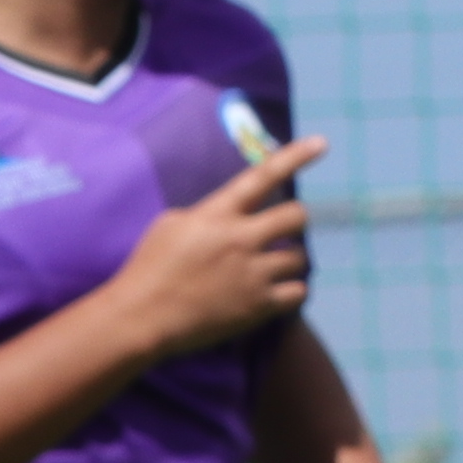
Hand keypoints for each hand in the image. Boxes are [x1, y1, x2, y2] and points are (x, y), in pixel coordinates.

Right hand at [101, 136, 323, 362]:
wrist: (142, 318)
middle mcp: (240, 239)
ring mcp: (252, 274)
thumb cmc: (148, 269)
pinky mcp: (257, 306)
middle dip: (294, 220)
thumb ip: (207, 214)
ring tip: (271, 266)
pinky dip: (291, 290)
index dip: (295, 156)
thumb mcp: (170, 225)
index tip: (321, 143)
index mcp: (217, 214)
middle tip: (282, 230)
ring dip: (290, 259)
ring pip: (300, 257)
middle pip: (296, 216)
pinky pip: (298, 292)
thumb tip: (228, 214)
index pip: (263, 176)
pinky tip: (276, 291)